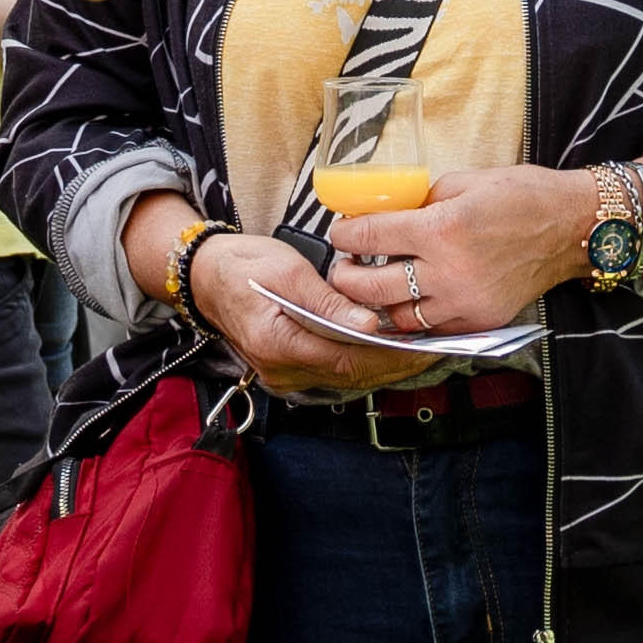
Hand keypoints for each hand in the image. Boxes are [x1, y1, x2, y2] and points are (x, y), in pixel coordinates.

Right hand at [189, 230, 423, 395]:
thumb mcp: (287, 271)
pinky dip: (362, 362)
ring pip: (345, 378)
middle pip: (351, 375)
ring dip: (382, 365)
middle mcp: (281, 370)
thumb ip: (328, 301)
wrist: (206, 276)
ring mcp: (283, 375)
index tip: (425, 349)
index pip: (347, 361)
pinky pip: (333, 372)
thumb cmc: (244, 265)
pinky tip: (387, 349)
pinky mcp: (289, 371)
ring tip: (420, 350)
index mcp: (278, 344)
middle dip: (395, 365)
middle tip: (435, 351)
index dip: (390, 358)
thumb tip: (368, 325)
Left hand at [323, 164, 597, 336]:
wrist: (570, 227)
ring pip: (398, 318)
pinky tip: (405, 303)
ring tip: (369, 289)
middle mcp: (449, 272)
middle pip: (372, 288)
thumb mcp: (462, 183)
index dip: (345, 235)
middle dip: (346, 279)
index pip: (371, 237)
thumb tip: (384, 214)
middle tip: (342, 268)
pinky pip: (431, 329)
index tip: (339, 233)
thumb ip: (420, 203)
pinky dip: (413, 318)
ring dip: (376, 305)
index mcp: (442, 229)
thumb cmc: (520, 196)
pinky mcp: (479, 320)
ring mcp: (464, 302)